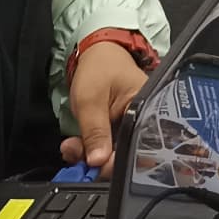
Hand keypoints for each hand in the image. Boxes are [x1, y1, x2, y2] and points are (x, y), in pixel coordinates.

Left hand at [63, 41, 148, 176]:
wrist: (98, 51)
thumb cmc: (100, 67)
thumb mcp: (90, 100)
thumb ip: (95, 132)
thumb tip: (97, 162)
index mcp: (147, 110)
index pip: (136, 148)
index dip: (114, 163)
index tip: (92, 167)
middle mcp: (144, 121)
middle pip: (125, 154)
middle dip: (97, 161)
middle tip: (75, 154)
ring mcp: (131, 125)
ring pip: (113, 153)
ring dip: (89, 155)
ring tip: (71, 147)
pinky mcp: (120, 128)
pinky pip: (108, 147)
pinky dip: (90, 149)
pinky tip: (76, 145)